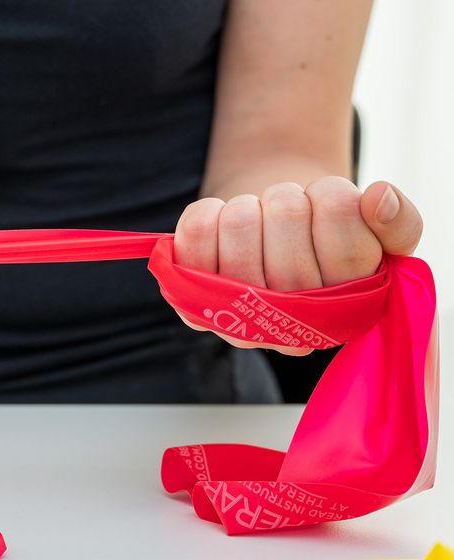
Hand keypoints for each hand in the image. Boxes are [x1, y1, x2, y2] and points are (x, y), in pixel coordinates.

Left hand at [173, 176, 422, 354]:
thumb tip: (378, 199)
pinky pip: (195, 232)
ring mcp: (236, 316)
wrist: (269, 234)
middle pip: (289, 229)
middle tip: (289, 211)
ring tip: (260, 218)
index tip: (328, 198)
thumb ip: (399, 222)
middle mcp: (289, 330)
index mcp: (346, 316)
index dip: (336, 202)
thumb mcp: (376, 230)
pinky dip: (208, 210)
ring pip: (242, 223)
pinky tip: (223, 221)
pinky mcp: (190, 295)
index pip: (349, 250)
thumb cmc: (325, 235)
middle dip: (290, 201)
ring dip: (251, 204)